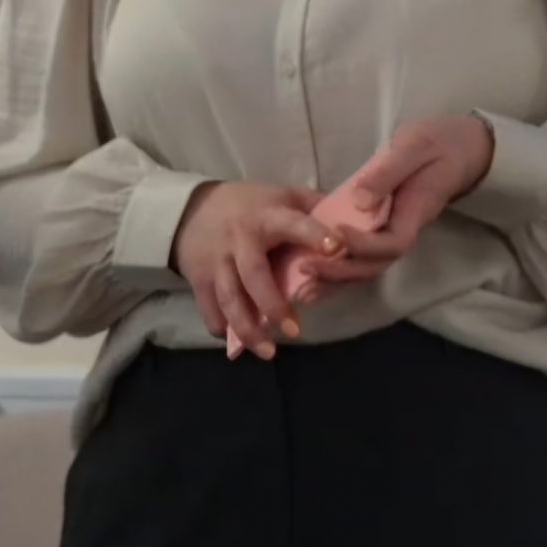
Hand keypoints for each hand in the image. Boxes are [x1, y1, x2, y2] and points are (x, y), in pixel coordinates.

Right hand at [171, 180, 348, 359]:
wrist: (191, 211)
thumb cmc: (250, 205)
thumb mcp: (281, 195)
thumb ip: (313, 208)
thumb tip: (354, 218)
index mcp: (268, 215)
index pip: (294, 224)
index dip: (314, 234)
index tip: (337, 248)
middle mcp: (241, 239)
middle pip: (255, 275)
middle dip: (274, 305)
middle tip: (296, 332)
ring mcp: (217, 261)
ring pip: (230, 299)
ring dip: (248, 328)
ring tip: (269, 351)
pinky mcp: (199, 280)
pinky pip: (210, 309)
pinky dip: (223, 329)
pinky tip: (240, 344)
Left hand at [301, 115, 494, 289]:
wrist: (461, 147)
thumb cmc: (438, 143)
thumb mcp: (413, 147)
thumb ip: (387, 173)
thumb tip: (359, 201)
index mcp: (414, 212)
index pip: (391, 243)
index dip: (364, 245)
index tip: (337, 233)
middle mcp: (403, 229)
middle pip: (375, 265)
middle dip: (341, 270)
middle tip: (305, 266)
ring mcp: (393, 230)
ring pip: (367, 265)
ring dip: (336, 275)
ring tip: (301, 278)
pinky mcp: (382, 226)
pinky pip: (361, 253)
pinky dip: (338, 264)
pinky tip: (310, 268)